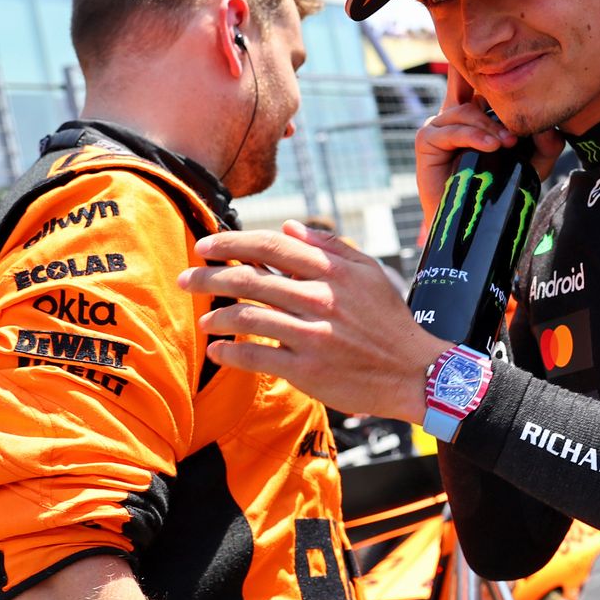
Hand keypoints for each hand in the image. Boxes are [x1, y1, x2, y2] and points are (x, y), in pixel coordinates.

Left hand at [178, 222, 447, 418]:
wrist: (414, 373)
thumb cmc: (389, 321)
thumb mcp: (369, 273)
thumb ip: (329, 247)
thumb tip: (289, 226)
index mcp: (333, 271)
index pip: (270, 246)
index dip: (231, 243)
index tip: (205, 246)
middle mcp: (320, 299)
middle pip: (248, 279)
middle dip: (208, 277)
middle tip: (185, 280)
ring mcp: (313, 335)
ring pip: (247, 317)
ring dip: (216, 316)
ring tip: (204, 320)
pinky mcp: (308, 369)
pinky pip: (255, 356)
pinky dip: (229, 353)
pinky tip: (218, 351)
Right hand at [415, 71, 563, 224]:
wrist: (471, 223)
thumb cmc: (498, 189)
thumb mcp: (531, 165)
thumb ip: (545, 146)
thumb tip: (550, 130)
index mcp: (478, 113)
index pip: (481, 83)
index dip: (491, 74)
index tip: (509, 71)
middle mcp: (456, 114)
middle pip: (475, 91)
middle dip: (499, 105)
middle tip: (517, 131)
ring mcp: (439, 125)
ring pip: (466, 112)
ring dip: (489, 126)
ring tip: (507, 143)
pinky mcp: (426, 140)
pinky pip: (450, 131)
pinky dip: (472, 136)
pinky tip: (490, 146)